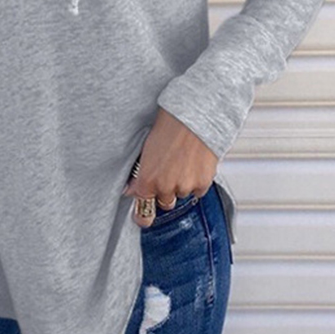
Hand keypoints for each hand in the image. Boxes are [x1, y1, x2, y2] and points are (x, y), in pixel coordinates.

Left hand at [123, 106, 218, 227]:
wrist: (192, 116)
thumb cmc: (167, 127)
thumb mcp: (145, 149)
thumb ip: (139, 174)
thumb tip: (132, 189)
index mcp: (147, 180)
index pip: (143, 213)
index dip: (143, 217)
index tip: (143, 217)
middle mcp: (165, 188)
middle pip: (165, 203)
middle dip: (165, 191)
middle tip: (168, 171)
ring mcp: (184, 187)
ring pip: (182, 194)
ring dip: (182, 184)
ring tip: (182, 161)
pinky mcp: (203, 183)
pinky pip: (198, 191)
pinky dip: (196, 181)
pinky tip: (194, 163)